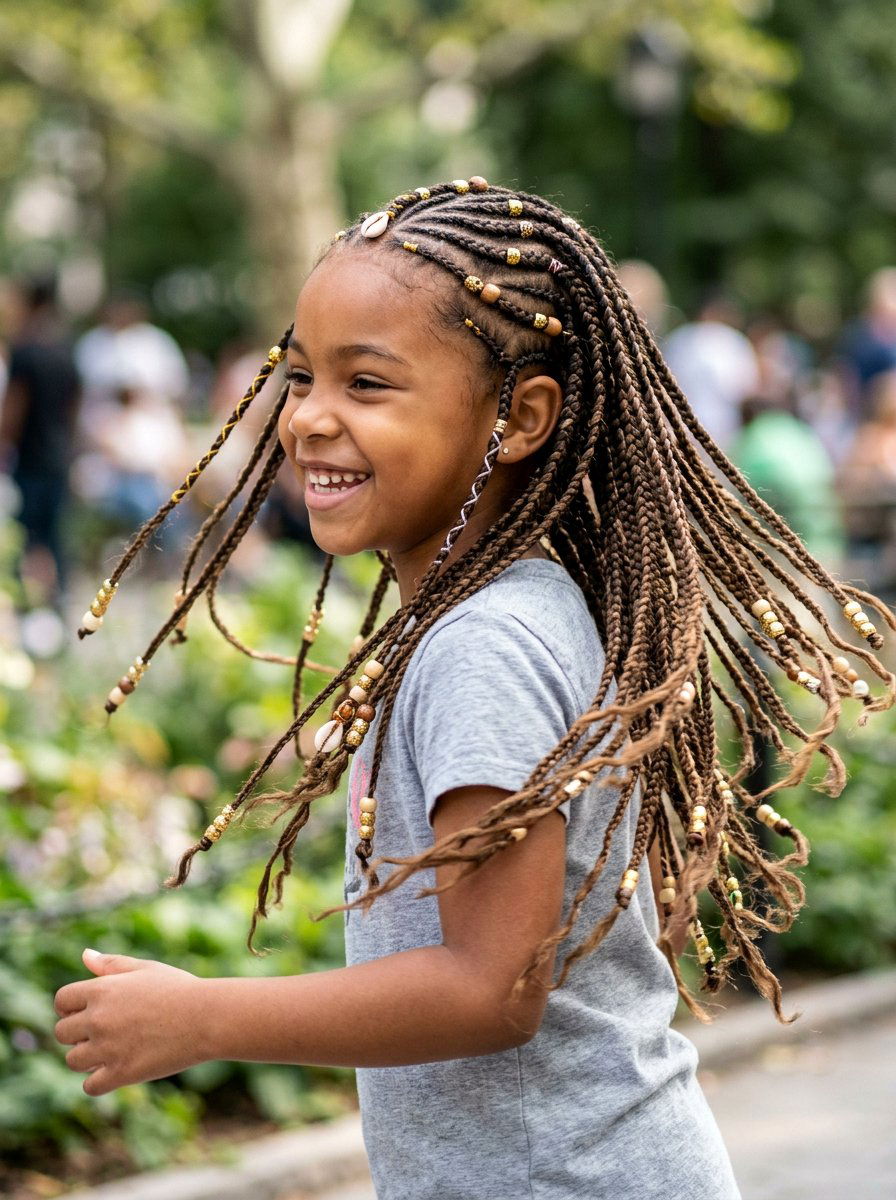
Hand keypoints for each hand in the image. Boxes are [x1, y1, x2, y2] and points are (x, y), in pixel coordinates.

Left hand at [54, 948, 206, 1095]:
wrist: (207, 1017)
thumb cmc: (179, 989)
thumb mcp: (145, 969)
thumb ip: (111, 964)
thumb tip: (84, 955)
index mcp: (101, 989)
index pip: (61, 1000)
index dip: (71, 1007)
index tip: (87, 1011)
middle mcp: (98, 1018)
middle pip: (62, 1032)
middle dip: (78, 1033)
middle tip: (104, 1032)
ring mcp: (107, 1048)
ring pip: (73, 1061)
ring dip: (87, 1058)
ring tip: (111, 1051)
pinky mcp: (120, 1073)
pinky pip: (90, 1086)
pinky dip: (99, 1081)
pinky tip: (117, 1070)